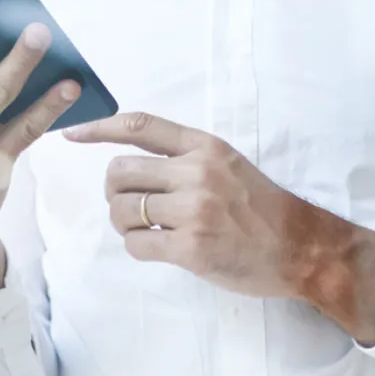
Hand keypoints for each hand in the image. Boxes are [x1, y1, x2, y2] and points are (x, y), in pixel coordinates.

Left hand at [65, 111, 374, 343]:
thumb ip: (186, 158)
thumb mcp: (229, 164)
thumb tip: (130, 163)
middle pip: (119, 172)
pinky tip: (158, 249)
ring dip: (124, 223)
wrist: (303, 247)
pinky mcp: (193, 249)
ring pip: (122, 210)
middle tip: (131, 207)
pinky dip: (138, 248)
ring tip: (146, 229)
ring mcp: (195, 211)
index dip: (99, 128)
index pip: (139, 126)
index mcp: (205, 147)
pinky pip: (137, 245)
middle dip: (115, 193)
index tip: (71, 135)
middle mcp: (197, 172)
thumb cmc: (262, 208)